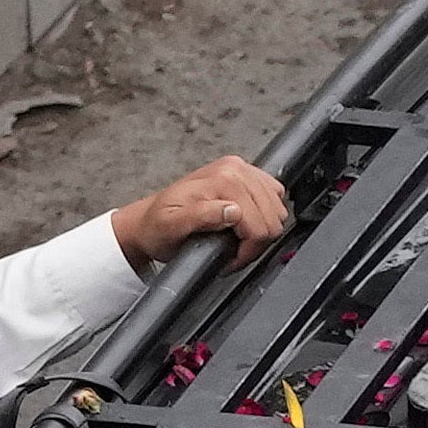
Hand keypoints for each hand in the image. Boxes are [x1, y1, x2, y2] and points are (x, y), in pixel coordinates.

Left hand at [111, 157, 291, 265]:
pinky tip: (245, 223)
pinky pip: (275, 196)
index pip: (259, 224)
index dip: (247, 250)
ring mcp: (242, 169)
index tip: (229, 258)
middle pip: (273, 217)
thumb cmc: (159, 227)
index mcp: (222, 179)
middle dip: (255, 241)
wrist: (150, 219)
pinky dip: (265, 215)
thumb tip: (233, 212)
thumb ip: (203, 217)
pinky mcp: (246, 174)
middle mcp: (234, 169)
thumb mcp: (172, 227)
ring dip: (261, 230)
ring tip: (237, 238)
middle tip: (232, 250)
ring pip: (278, 209)